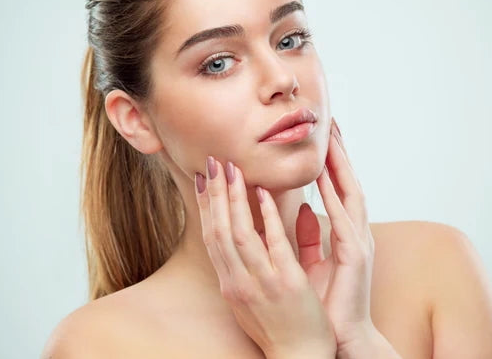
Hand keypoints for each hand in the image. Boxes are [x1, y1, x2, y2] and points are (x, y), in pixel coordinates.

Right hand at [195, 156, 336, 358]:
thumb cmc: (280, 329)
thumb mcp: (253, 297)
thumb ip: (248, 267)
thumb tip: (246, 238)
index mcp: (231, 285)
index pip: (212, 238)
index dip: (207, 207)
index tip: (205, 179)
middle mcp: (238, 283)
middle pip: (219, 231)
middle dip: (216, 194)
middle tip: (213, 162)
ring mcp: (261, 283)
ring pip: (239, 234)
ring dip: (234, 198)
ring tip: (233, 168)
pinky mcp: (287, 284)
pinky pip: (273, 244)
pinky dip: (266, 216)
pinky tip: (263, 193)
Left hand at [296, 118, 381, 352]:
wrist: (343, 338)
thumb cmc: (329, 305)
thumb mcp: (315, 263)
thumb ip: (312, 237)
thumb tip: (305, 211)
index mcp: (348, 236)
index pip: (340, 190)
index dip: (333, 162)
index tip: (325, 135)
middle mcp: (357, 235)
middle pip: (349, 185)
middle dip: (341, 154)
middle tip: (332, 123)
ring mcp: (360, 244)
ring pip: (351, 195)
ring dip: (340, 166)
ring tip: (331, 139)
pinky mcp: (355, 258)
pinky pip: (343, 220)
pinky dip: (332, 196)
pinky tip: (323, 178)